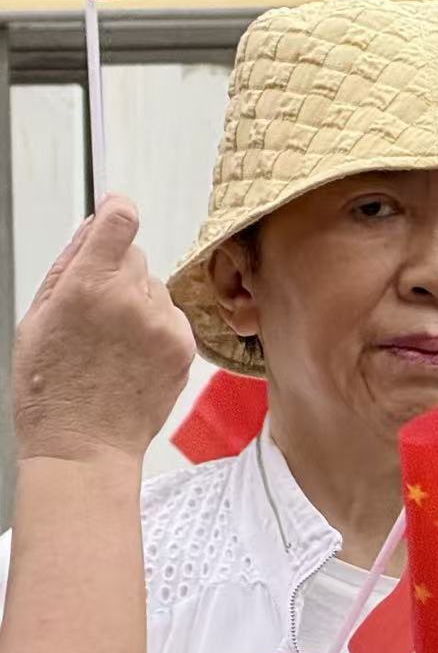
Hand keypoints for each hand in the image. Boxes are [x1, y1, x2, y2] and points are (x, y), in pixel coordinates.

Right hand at [14, 195, 194, 464]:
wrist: (85, 444)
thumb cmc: (52, 389)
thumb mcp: (37, 318)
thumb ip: (68, 267)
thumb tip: (94, 227)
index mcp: (86, 287)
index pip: (119, 223)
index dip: (118, 211)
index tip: (116, 208)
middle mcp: (130, 300)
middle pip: (135, 257)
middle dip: (116, 274)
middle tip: (94, 314)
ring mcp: (162, 323)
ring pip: (155, 289)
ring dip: (138, 304)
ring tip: (111, 345)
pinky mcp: (184, 345)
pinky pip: (172, 317)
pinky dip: (156, 329)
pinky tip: (132, 358)